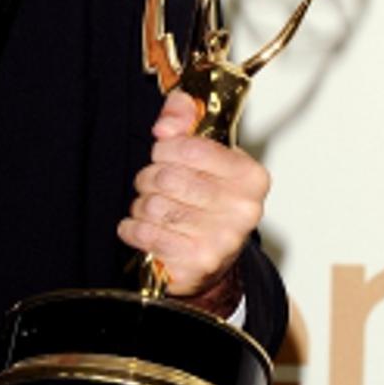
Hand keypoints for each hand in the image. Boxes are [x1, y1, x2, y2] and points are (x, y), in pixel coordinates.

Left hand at [117, 90, 269, 304]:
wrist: (213, 257)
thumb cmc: (207, 203)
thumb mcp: (202, 153)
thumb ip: (183, 120)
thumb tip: (166, 124)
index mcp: (250, 177)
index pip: (190, 149)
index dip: (165, 149)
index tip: (163, 154)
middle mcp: (242, 209)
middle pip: (166, 178)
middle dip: (148, 179)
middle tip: (154, 186)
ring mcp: (222, 239)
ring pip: (153, 206)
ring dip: (141, 206)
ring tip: (153, 210)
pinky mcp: (196, 263)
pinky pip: (145, 233)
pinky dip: (133, 228)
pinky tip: (142, 228)